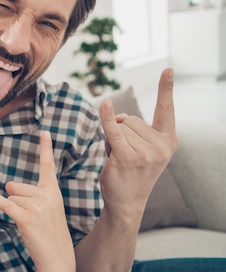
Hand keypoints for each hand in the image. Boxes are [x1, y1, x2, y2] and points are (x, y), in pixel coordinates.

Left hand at [0, 131, 74, 271]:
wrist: (57, 257)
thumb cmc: (49, 232)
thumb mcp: (48, 209)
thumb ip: (32, 194)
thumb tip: (7, 187)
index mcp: (53, 191)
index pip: (48, 166)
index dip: (46, 148)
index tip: (45, 132)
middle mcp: (46, 195)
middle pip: (15, 186)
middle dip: (17, 200)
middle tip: (33, 217)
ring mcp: (36, 206)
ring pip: (10, 196)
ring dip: (14, 209)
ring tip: (30, 223)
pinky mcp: (25, 217)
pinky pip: (4, 203)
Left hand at [98, 68, 177, 220]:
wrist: (126, 202)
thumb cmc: (132, 171)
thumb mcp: (143, 149)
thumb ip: (135, 129)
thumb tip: (117, 116)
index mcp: (169, 140)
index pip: (166, 109)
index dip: (166, 88)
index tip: (168, 69)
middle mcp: (161, 146)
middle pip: (131, 119)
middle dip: (121, 132)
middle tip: (124, 155)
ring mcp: (146, 153)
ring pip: (119, 127)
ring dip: (111, 140)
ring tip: (118, 159)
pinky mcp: (128, 157)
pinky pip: (113, 131)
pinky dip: (107, 117)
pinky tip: (103, 104)